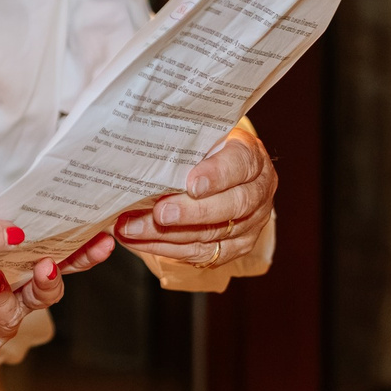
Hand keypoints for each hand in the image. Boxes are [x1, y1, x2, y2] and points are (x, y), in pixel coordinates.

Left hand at [0, 232, 114, 358]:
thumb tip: (16, 229)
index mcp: (11, 267)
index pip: (54, 259)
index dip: (81, 254)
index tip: (101, 240)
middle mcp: (8, 297)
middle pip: (43, 293)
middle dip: (49, 282)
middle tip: (46, 267)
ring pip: (15, 318)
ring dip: (7, 300)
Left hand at [112, 122, 275, 266]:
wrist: (222, 172)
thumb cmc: (207, 150)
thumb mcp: (203, 137)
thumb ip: (185, 146)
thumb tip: (143, 155)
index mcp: (252, 158)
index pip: (240, 165)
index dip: (217, 175)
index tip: (191, 183)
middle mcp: (258, 193)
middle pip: (231, 206)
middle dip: (191, 212)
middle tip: (159, 213)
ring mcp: (251, 224)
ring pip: (211, 234)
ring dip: (167, 233)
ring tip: (132, 228)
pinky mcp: (236, 248)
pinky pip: (200, 252)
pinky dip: (165, 248)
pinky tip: (138, 240)